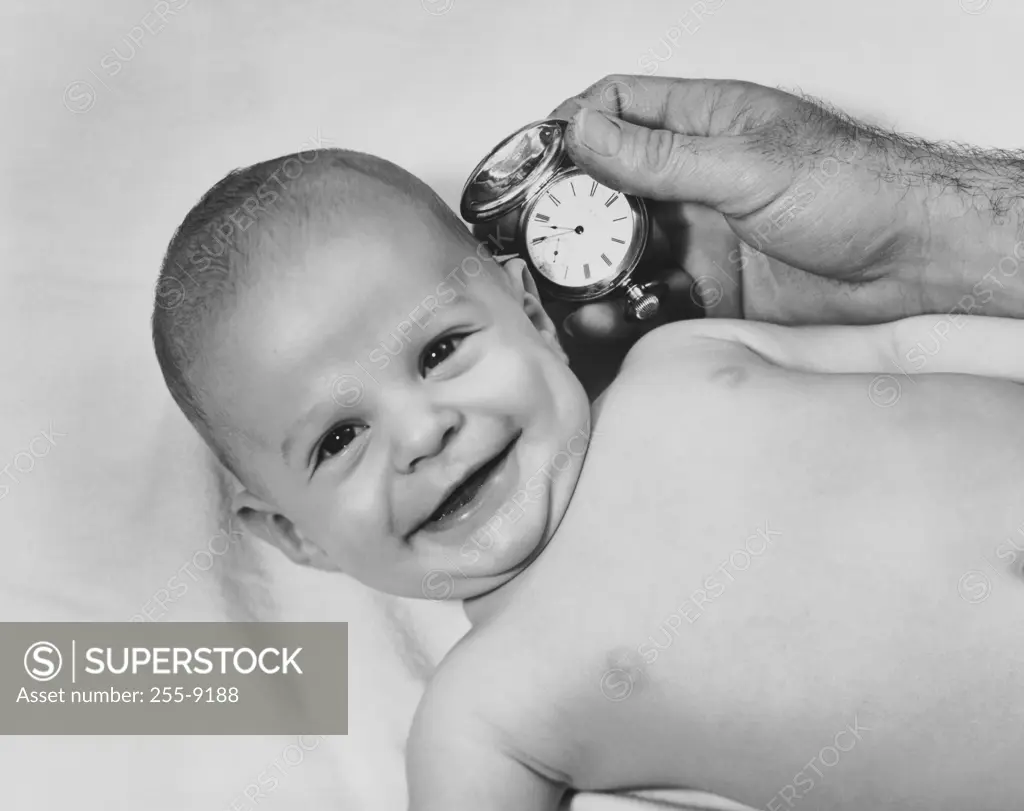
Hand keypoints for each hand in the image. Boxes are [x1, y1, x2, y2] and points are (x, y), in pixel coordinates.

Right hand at [546, 74, 1023, 331]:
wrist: (912, 266)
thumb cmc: (854, 188)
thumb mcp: (748, 165)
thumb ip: (663, 157)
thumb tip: (586, 131)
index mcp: (704, 124)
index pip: (618, 108)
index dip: (571, 129)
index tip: (533, 164)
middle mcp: (694, 178)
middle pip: (608, 187)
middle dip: (566, 214)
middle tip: (536, 242)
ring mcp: (699, 234)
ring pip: (624, 248)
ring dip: (592, 271)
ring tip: (570, 293)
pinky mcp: (710, 287)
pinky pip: (652, 297)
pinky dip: (625, 311)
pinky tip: (606, 321)